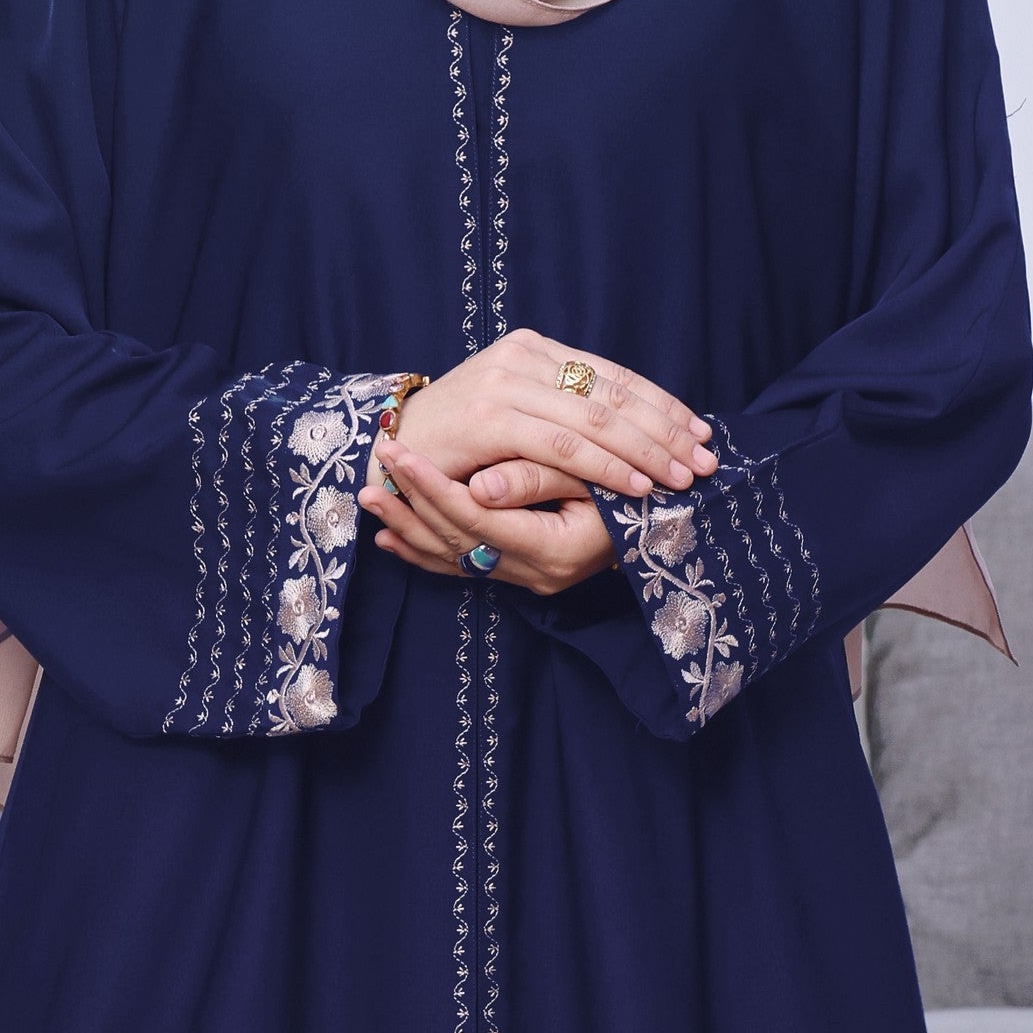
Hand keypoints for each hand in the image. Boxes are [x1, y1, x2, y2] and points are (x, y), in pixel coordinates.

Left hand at [362, 444, 617, 594]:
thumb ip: (538, 480)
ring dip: (409, 530)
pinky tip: (392, 542)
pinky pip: (461, 571)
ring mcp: (526, 580)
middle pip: (455, 541)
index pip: (474, 517)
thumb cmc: (639, 497)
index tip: (397, 452)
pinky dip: (424, 554)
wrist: (664, 530)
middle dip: (409, 506)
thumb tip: (479, 486)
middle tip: (368, 476)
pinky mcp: (520, 576)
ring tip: (369, 501)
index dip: (433, 486)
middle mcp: (534, 574)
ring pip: (453, 559)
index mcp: (553, 550)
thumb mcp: (595, 484)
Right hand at [381, 329, 713, 508]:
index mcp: (535, 348)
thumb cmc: (457, 440)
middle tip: (706, 459)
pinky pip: (563, 446)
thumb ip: (562, 412)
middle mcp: (523, 355)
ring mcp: (505, 383)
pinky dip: (606, 467)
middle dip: (666, 429)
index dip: (662, 404)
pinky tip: (637, 484)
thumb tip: (633, 429)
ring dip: (647, 452)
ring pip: (596, 419)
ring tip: (682, 477)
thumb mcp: (516, 414)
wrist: (387, 446)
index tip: (700, 431)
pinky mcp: (490, 418)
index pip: (614, 375)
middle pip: (613, 393)